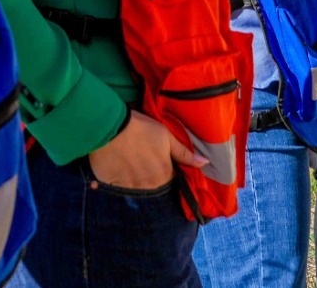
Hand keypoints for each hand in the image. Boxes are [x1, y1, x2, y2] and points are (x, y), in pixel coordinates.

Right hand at [88, 110, 205, 190]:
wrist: (110, 126)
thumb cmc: (141, 128)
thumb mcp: (166, 136)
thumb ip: (184, 153)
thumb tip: (205, 163)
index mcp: (164, 174)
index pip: (171, 180)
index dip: (166, 170)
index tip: (158, 160)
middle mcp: (150, 186)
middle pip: (155, 187)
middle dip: (151, 178)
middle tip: (142, 161)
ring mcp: (130, 188)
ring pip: (138, 189)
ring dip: (136, 180)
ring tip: (129, 163)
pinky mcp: (113, 186)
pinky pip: (119, 189)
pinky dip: (120, 181)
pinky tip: (117, 168)